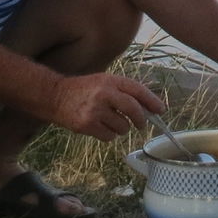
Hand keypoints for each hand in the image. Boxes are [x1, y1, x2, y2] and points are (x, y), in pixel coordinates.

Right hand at [47, 73, 163, 140]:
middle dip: (141, 120)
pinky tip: (101, 127)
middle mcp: (104, 94)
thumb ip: (124, 91)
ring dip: (122, 128)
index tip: (160, 110)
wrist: (56, 96)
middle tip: (141, 124)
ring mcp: (95, 110)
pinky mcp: (86, 125)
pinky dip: (109, 135)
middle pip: (134, 110)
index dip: (152, 101)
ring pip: (123, 127)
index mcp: (111, 80)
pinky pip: (110, 137)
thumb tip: (149, 107)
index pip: (138, 90)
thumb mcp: (104, 81)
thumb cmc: (84, 89)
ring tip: (112, 122)